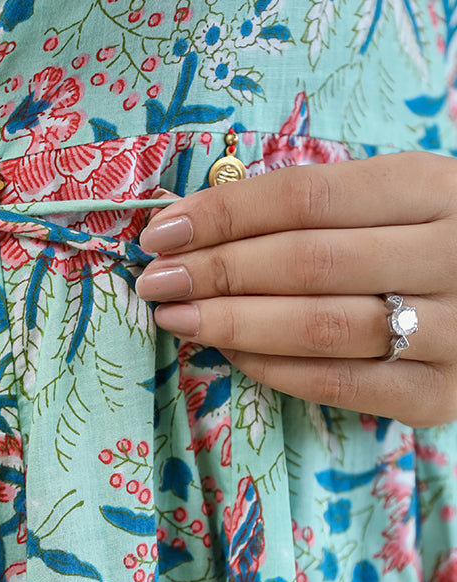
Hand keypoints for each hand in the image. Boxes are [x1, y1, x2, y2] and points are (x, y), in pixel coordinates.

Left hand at [135, 152, 456, 427]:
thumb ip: (320, 208)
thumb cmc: (434, 242)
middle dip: (216, 271)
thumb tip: (200, 222)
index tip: (162, 230)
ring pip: (319, 327)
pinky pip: (338, 383)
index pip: (310, 196)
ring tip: (175, 317)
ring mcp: (452, 331)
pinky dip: (273, 367)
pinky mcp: (438, 394)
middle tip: (154, 279)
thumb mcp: (400, 200)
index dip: (226, 213)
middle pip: (307, 262)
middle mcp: (451, 255)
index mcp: (436, 187)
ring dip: (232, 323)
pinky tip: (230, 352)